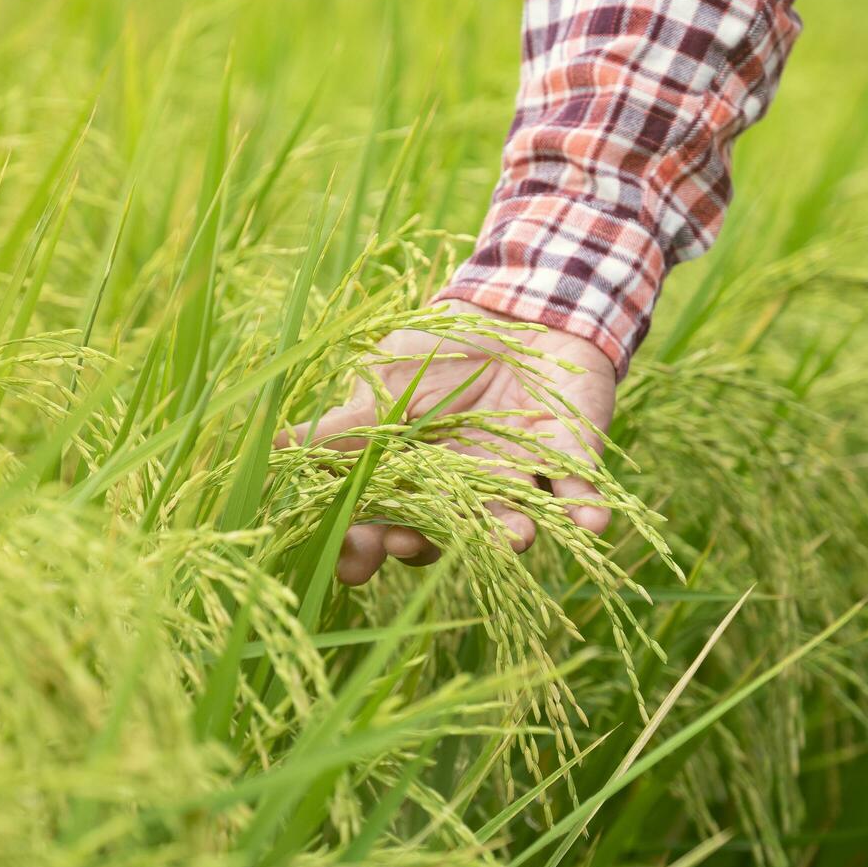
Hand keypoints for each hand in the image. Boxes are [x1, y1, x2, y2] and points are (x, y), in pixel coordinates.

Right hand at [286, 300, 617, 584]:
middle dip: (431, 543)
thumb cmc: (441, 349)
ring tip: (511, 538)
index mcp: (414, 481)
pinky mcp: (571, 461)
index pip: (383, 524)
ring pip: (511, 521)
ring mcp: (517, 482)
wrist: (518, 308)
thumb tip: (275, 446)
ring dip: (510, 533)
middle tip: (412, 545)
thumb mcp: (383, 378)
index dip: (367, 544)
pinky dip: (586, 508)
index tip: (352, 558)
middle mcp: (463, 495)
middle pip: (444, 534)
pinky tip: (592, 523)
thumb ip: (346, 422)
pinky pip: (579, 492)